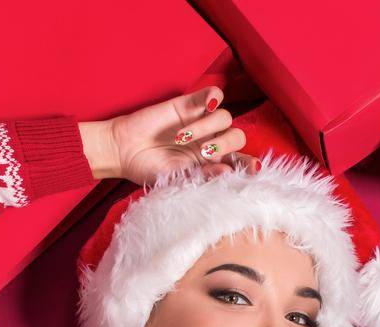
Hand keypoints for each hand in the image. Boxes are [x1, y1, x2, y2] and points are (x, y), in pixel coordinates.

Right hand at [81, 87, 260, 185]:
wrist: (125, 150)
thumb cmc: (149, 170)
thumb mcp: (176, 180)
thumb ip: (202, 177)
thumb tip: (227, 172)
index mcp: (211, 165)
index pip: (239, 163)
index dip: (249, 165)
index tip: (254, 169)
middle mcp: (211, 142)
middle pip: (237, 137)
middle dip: (226, 145)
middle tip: (205, 152)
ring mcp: (202, 122)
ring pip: (225, 118)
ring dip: (207, 128)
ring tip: (183, 138)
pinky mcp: (191, 103)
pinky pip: (215, 94)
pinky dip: (214, 98)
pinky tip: (206, 105)